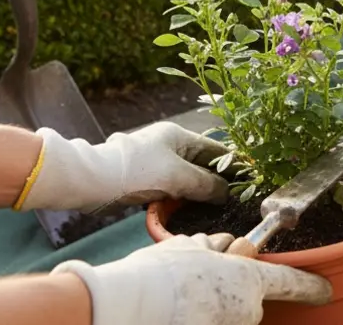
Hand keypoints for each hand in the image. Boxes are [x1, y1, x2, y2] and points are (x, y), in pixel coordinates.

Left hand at [18, 121, 229, 212]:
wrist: (93, 180)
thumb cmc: (137, 171)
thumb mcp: (178, 177)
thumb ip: (206, 184)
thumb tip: (226, 192)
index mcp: (178, 135)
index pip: (216, 150)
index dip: (234, 164)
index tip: (249, 178)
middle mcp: (168, 144)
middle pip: (201, 162)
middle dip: (217, 178)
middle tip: (236, 195)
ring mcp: (155, 161)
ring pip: (186, 176)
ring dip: (198, 189)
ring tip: (216, 204)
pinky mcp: (143, 177)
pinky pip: (171, 186)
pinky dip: (181, 196)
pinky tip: (188, 208)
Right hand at [52, 232, 331, 324]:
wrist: (126, 306)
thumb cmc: (157, 274)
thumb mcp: (190, 249)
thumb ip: (216, 249)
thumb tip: (228, 248)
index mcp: (248, 279)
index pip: (290, 282)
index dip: (310, 285)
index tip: (325, 289)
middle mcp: (247, 309)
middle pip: (248, 299)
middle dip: (228, 288)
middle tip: (195, 279)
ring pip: (227, 314)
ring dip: (211, 304)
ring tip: (177, 296)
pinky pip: (215, 321)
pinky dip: (201, 317)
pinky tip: (177, 313)